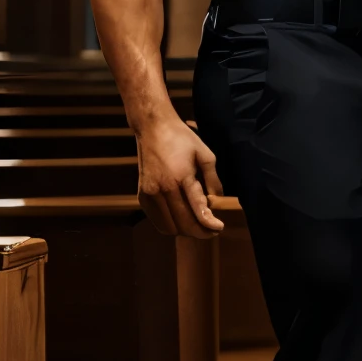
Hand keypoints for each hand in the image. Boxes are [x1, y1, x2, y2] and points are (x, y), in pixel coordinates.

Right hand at [136, 115, 224, 237]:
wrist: (153, 129)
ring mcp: (150, 193)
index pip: (197, 209)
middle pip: (183, 223)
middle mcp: (163, 189)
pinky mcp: (142, 196)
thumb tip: (218, 201)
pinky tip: (180, 221)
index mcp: (181, 177)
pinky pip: (157, 221)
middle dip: (200, 231)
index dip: (209, 223)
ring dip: (186, 231)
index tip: (219, 228)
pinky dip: (170, 226)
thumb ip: (212, 179)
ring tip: (197, 226)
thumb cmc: (182, 139)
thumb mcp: (205, 154)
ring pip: (170, 226)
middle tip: (212, 231)